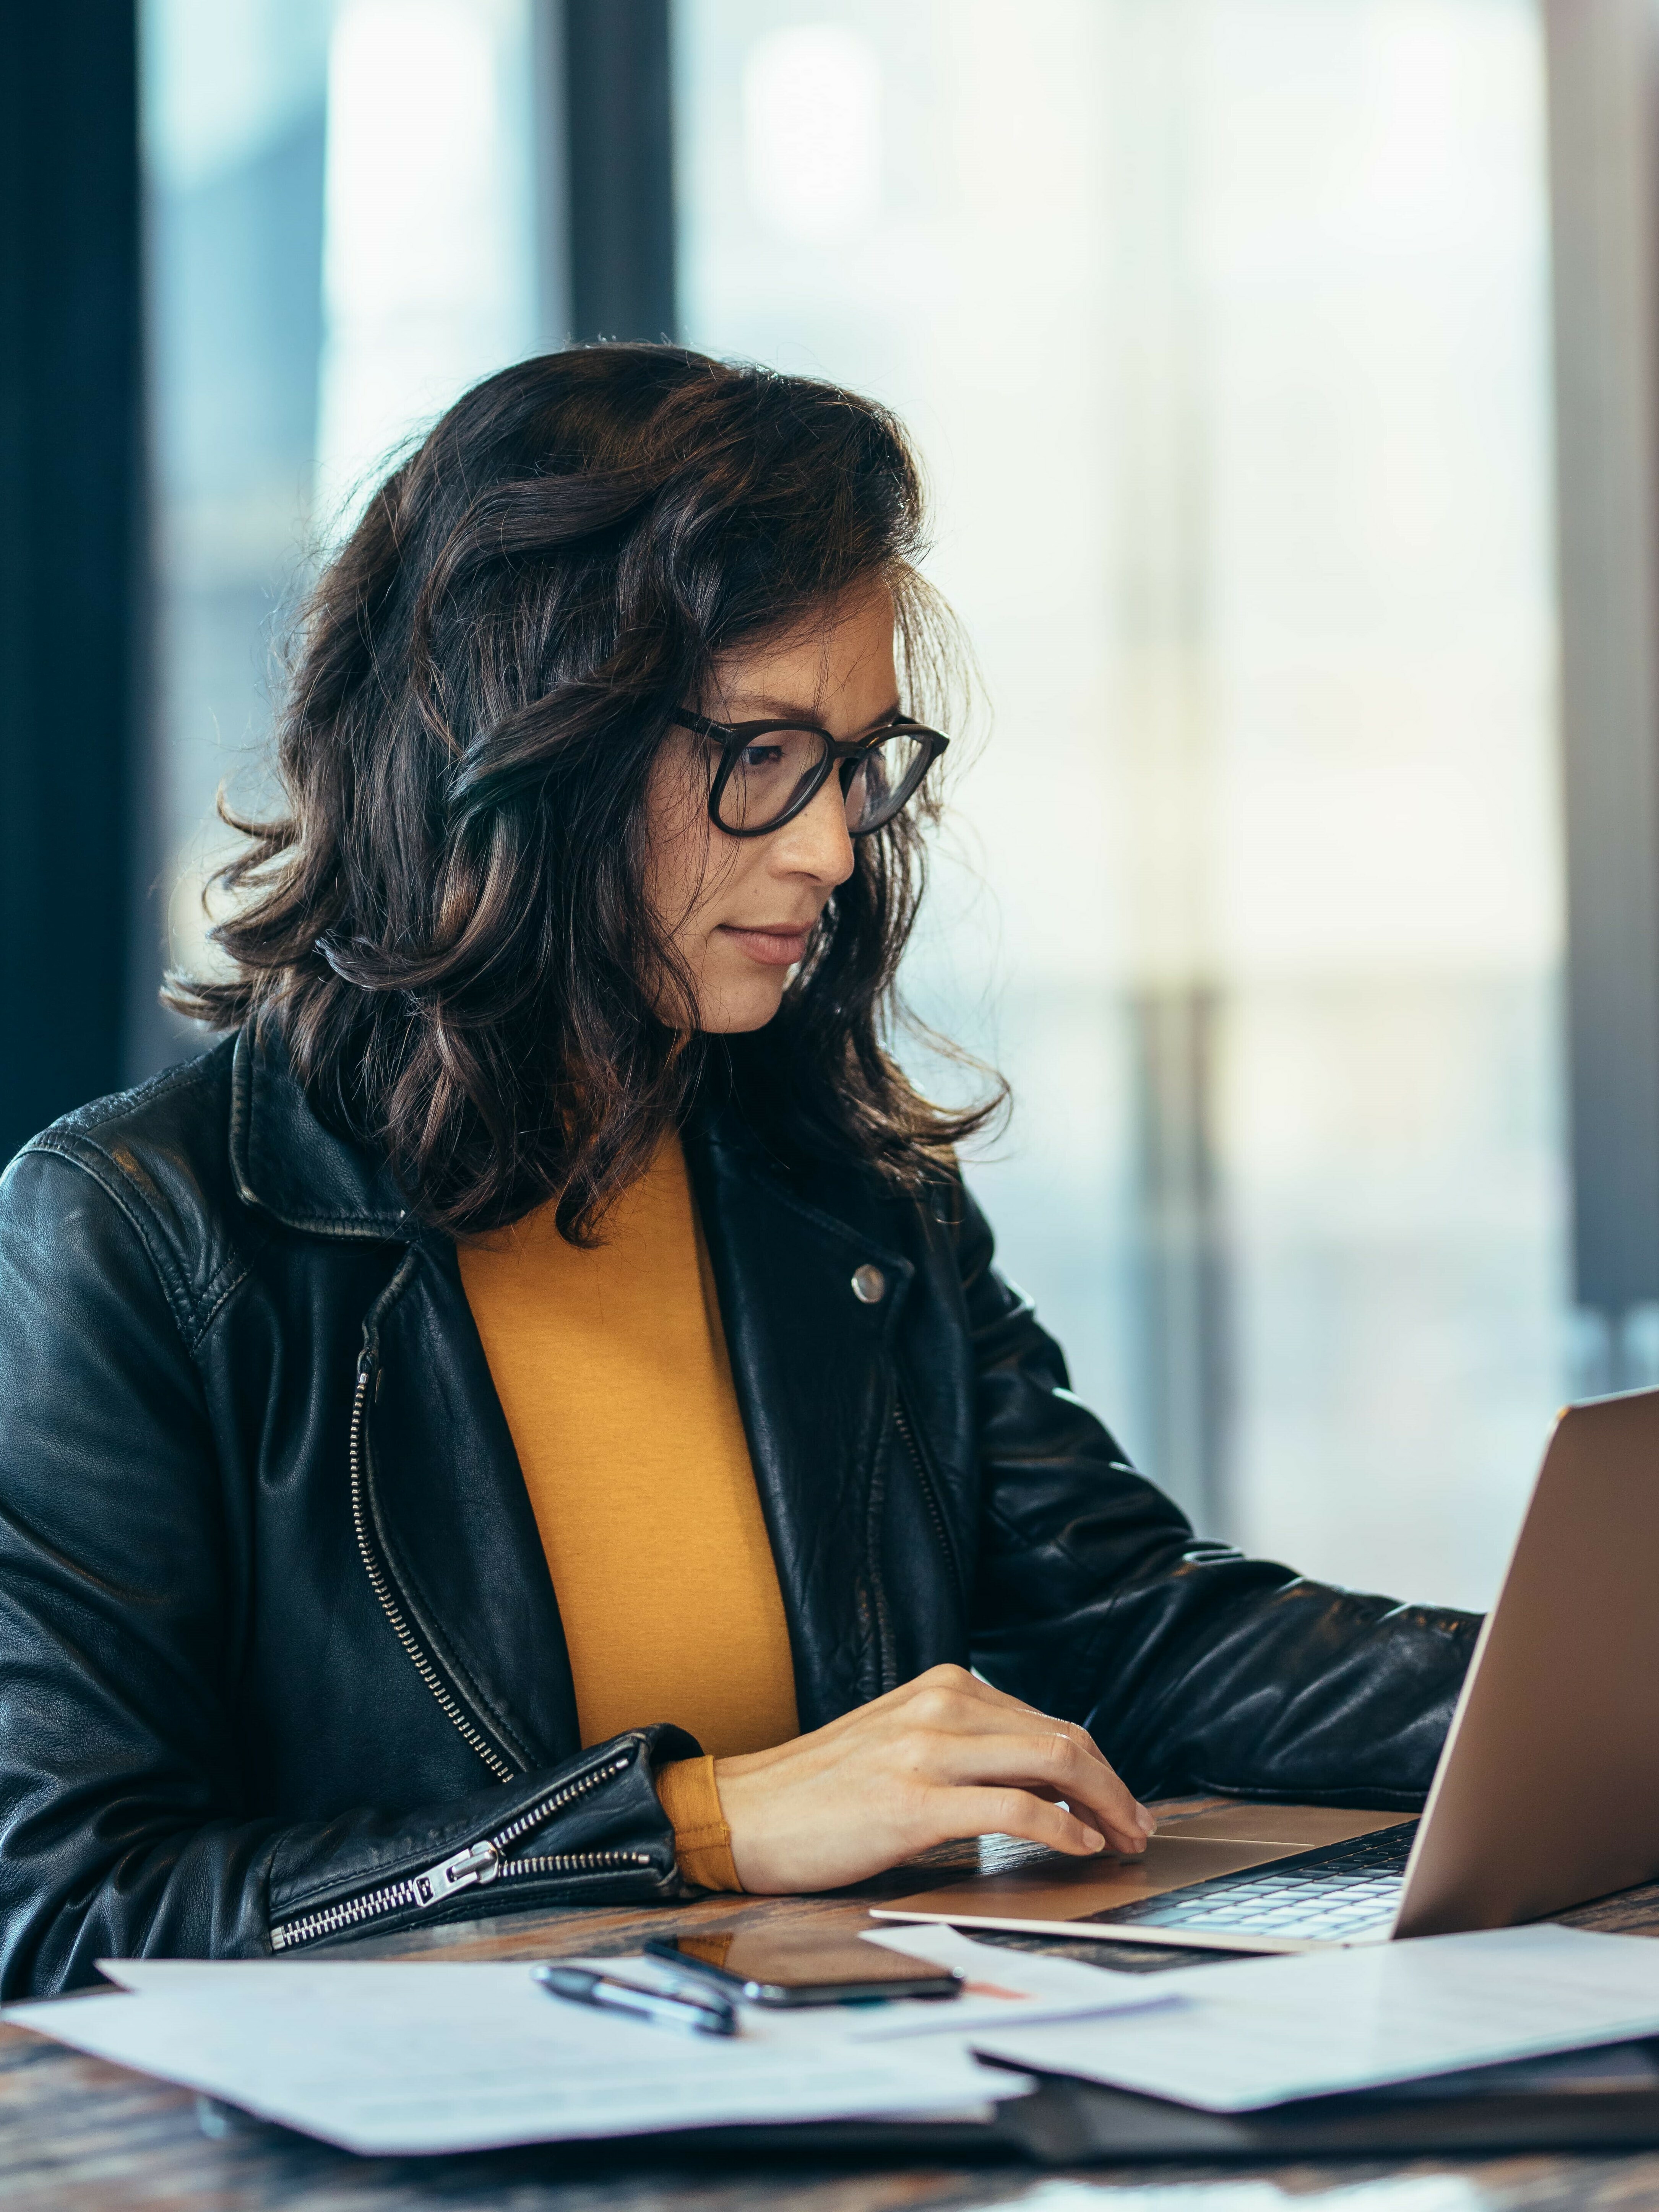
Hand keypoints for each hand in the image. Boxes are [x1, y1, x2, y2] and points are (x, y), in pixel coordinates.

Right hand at [712, 1663, 1155, 1892]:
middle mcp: (942, 1706)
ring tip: (1120, 1842)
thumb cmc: (824, 1791)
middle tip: (1138, 1828)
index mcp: (944, 1688)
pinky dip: (1061, 1829)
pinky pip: (1014, 1809)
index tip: (1122, 1805)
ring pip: (1052, 1763)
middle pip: (1064, 1738)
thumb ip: (969, 1749)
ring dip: (1102, 1807)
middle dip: (1115, 1787)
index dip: (1100, 1766)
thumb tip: (1046, 1784)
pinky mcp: (913, 1802)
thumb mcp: (905, 1745)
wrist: (744, 1813)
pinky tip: (1079, 1848)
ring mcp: (927, 1751)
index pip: (1049, 1722)